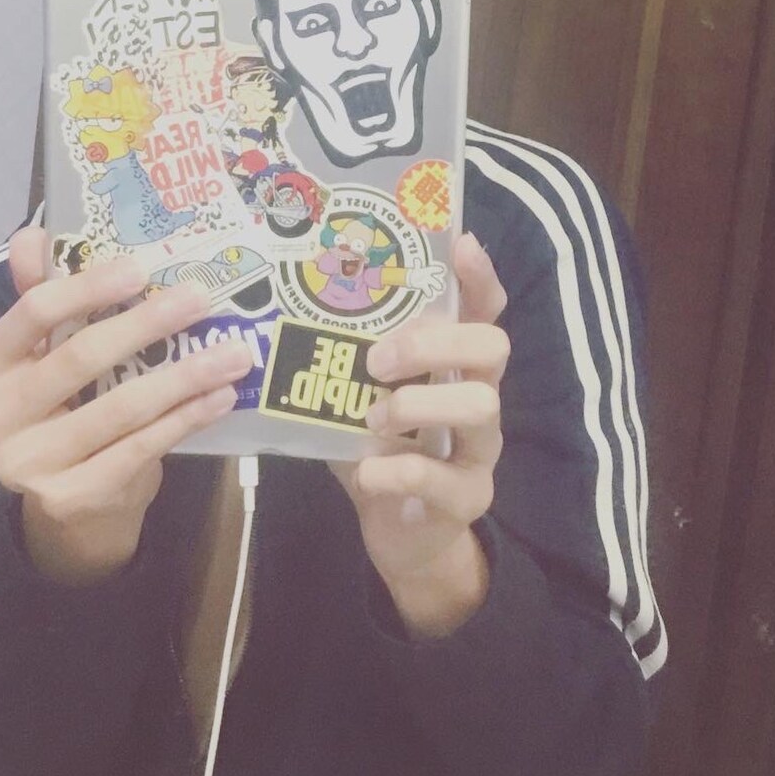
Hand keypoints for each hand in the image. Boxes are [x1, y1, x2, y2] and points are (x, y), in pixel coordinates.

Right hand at [0, 226, 253, 585]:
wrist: (66, 505)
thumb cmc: (58, 409)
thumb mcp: (41, 354)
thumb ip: (39, 295)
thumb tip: (34, 233)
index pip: (33, 314)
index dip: (87, 287)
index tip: (140, 268)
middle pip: (81, 357)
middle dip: (147, 324)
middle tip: (200, 298)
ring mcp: (29, 465)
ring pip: (121, 407)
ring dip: (185, 375)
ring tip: (234, 351)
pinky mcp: (71, 498)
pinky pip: (141, 448)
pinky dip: (186, 419)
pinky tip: (220, 396)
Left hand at [330, 233, 508, 637]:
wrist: (401, 531)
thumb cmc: (377, 444)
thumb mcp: (358, 393)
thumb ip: (342, 355)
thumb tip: (283, 302)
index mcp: (454, 361)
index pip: (482, 307)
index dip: (478, 276)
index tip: (462, 244)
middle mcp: (479, 394)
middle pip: (491, 347)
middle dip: (434, 342)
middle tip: (376, 358)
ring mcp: (480, 448)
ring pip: (481, 407)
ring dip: (417, 404)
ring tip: (373, 416)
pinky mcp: (468, 497)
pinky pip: (443, 478)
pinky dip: (398, 471)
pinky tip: (368, 472)